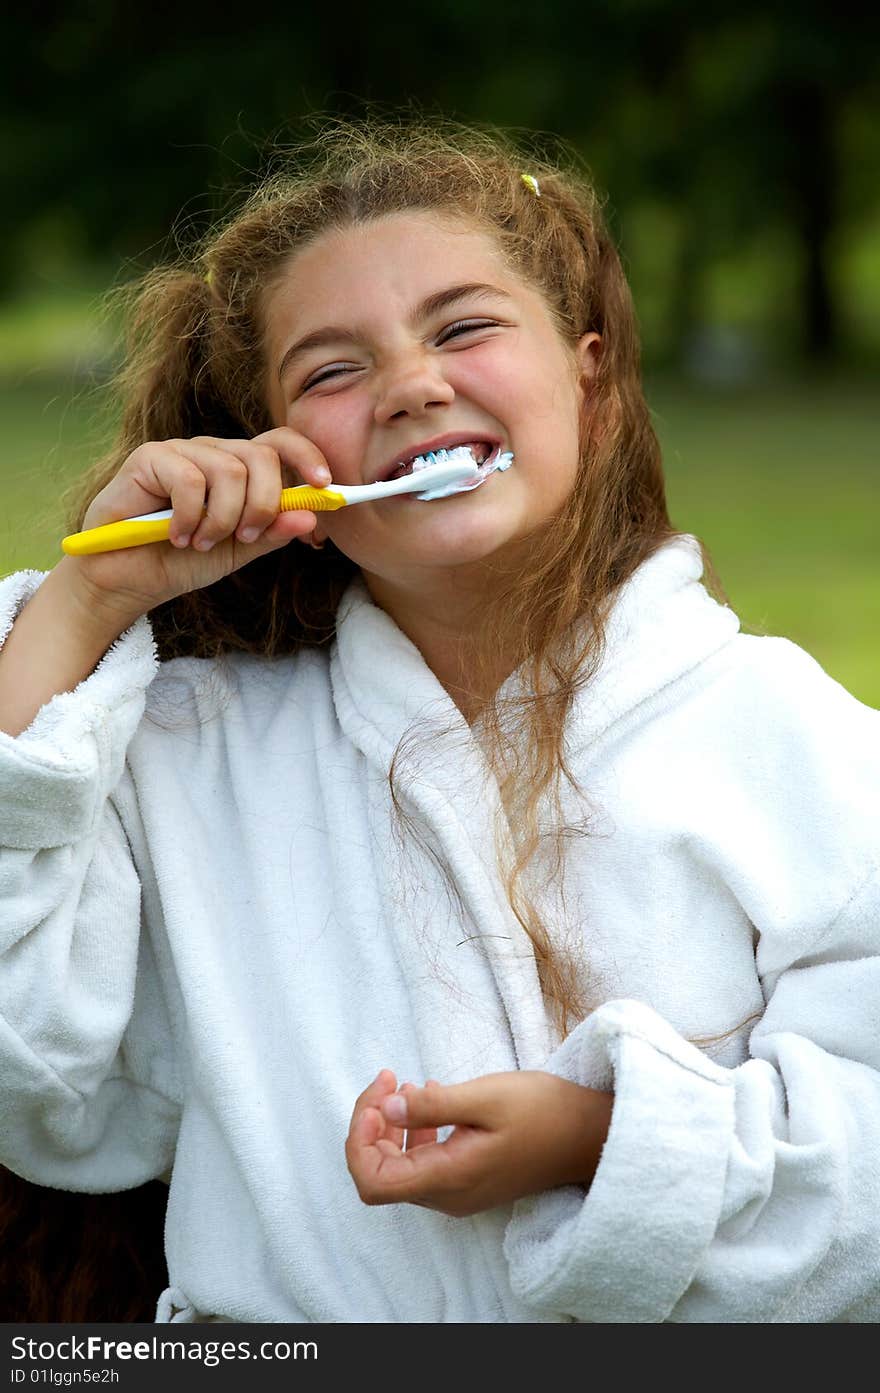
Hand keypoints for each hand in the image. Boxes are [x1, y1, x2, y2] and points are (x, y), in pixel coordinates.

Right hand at [68, 427, 329, 622]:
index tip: (325, 488)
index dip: (307, 458)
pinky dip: (190, 516)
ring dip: (222, 519)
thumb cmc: (181, 562)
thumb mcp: (237, 552)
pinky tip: (177, 535)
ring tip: (202, 543)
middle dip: (262, 505)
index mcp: (240, 469)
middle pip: (261, 457)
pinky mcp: (150, 458)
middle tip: (242, 537)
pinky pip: (189, 479)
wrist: (128, 579)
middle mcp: (214, 452)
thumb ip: (271, 533)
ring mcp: (182, 451)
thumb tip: (310, 517)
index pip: (282, 444)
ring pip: (229, 470)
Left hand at [345, 1068, 612, 1217]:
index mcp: (448, 1179)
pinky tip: (431, 1100)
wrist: (589, 1134)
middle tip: (389, 1079)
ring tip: (407, 1085)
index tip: (379, 1096)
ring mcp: (459, 1192)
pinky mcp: (469, 1180)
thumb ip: (432, 1106)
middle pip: (381, 1173)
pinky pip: (425, 1162)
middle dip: (373, 1123)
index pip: (372, 1182)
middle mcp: (448, 1196)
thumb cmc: (543, 1111)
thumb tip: (385, 1108)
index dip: (360, 1139)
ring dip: (392, 1126)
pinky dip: (415, 1132)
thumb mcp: (486, 1096)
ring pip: (401, 1167)